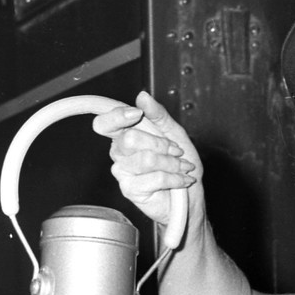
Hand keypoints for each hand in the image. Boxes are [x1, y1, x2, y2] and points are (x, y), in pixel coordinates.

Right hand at [94, 89, 201, 236]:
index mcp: (126, 135)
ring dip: (172, 163)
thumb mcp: (175, 134)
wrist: (189, 198)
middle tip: (177, 152)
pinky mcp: (130, 190)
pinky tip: (181, 181)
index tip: (136, 114)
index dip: (117, 116)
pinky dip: (174, 178)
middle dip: (160, 144)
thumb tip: (142, 96)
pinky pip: (155, 178)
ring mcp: (123, 172)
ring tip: (183, 168)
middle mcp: (120, 152)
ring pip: (146, 159)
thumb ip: (158, 115)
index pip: (106, 123)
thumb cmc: (180, 166)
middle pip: (129, 139)